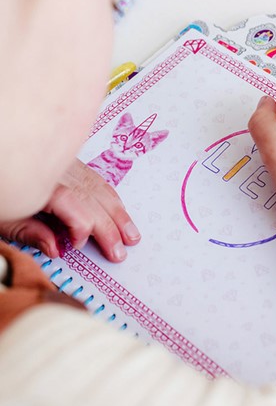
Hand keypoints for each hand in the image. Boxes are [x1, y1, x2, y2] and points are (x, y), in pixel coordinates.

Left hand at [0, 159, 140, 262]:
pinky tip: (120, 210)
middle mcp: (64, 175)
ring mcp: (71, 167)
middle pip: (95, 203)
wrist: (1, 154)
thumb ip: (31, 234)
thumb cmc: (0, 190)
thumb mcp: (5, 218)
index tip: (74, 247)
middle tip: (121, 252)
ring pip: (102, 190)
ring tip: (132, 235)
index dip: (82, 233)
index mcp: (48, 189)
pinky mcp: (73, 164)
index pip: (78, 213)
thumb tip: (56, 250)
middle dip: (112, 229)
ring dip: (120, 214)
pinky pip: (98, 179)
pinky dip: (112, 197)